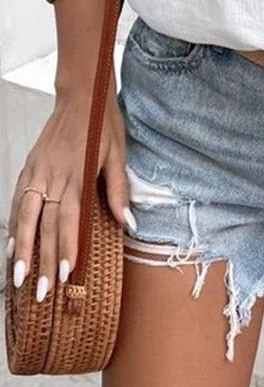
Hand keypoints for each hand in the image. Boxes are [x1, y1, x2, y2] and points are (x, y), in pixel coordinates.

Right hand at [5, 79, 133, 300]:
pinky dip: (14, 225)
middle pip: (43, 224)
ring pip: (24, 215)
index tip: (66, 274)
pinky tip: (12, 246)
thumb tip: (128, 223)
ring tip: (18, 277)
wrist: (81, 94)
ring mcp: (37, 170)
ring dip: (20, 248)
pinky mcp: (29, 166)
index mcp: (76, 173)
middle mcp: (52, 174)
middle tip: (41, 291)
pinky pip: (17, 200)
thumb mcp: (119, 154)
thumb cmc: (103, 124)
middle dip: (41, 260)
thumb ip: (118, 190)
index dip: (66, 247)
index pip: (69, 218)